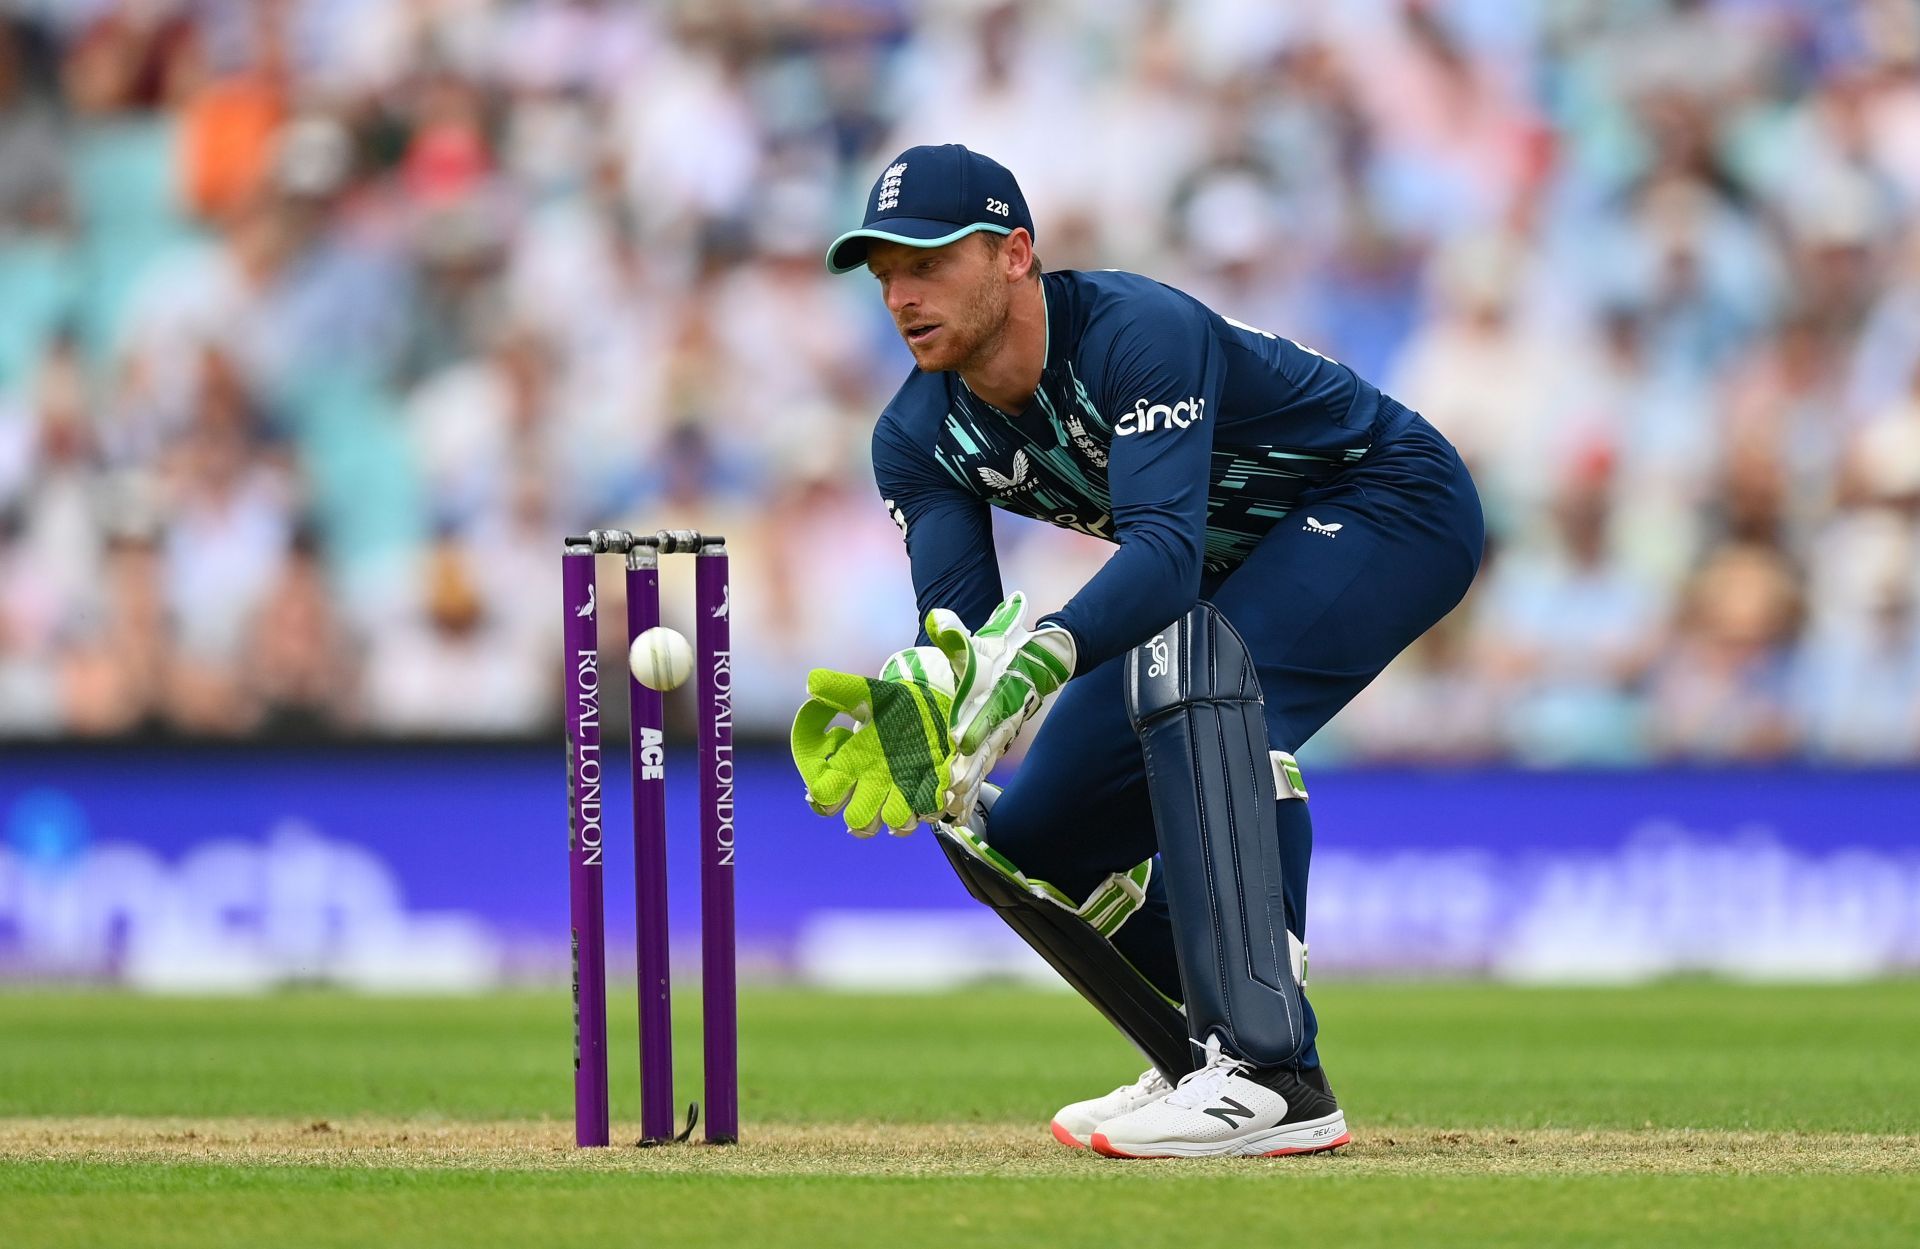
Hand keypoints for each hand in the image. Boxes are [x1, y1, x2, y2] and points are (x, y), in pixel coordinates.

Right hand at [789, 667, 955, 836]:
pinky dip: (930, 800)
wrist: (934, 705)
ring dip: (899, 811)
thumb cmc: (895, 704)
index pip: (823, 797)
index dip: (824, 790)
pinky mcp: (930, 795)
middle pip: (857, 822)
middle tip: (877, 779)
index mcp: (848, 767)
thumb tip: (811, 684)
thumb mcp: (868, 693)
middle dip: (864, 809)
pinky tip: (933, 776)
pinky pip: (927, 813)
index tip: (838, 763)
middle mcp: (872, 787)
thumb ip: (838, 689)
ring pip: (893, 826)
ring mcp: (902, 795)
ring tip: (907, 782)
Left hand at [924, 593, 1075, 812]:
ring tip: (948, 811)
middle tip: (947, 796)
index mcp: (988, 700)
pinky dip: (971, 791)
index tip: (958, 753)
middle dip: (965, 774)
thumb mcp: (974, 644)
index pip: (979, 718)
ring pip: (980, 767)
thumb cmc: (998, 655)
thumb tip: (938, 621)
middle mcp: (994, 723)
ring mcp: (995, 737)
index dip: (970, 736)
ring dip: (966, 788)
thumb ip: (955, 636)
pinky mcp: (993, 746)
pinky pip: (980, 771)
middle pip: (979, 752)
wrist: (1031, 662)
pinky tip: (957, 812)